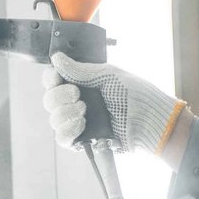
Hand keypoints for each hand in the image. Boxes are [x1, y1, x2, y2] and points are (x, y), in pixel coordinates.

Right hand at [42, 52, 185, 153]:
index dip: (51, 79)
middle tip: (78, 95)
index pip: (53, 80)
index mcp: (82, 83)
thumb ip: (80, 70)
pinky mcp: (83, 140)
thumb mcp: (108, 75)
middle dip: (59, 96)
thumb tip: (57, 58)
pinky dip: (67, 130)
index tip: (57, 77)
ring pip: (53, 119)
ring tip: (84, 110)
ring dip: (65, 113)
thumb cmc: (135, 94)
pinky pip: (62, 138)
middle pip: (50, 100)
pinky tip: (82, 123)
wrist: (148, 120)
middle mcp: (77, 102)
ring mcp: (79, 121)